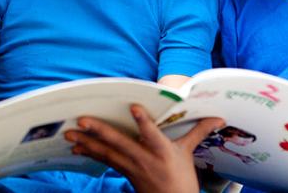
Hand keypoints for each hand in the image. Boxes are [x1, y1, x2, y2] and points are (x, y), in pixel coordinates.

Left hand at [65, 104, 224, 192]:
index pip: (153, 134)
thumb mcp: (189, 154)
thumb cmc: (182, 178)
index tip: (134, 108)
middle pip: (121, 143)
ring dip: (87, 142)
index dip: (143, 122)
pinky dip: (90, 153)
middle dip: (101, 131)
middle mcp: (146, 159)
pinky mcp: (125, 173)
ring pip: (108, 153)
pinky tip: (76, 147)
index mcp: (163, 152)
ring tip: (70, 133)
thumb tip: (218, 117)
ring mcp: (133, 168)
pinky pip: (105, 161)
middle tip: (83, 120)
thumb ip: (198, 131)